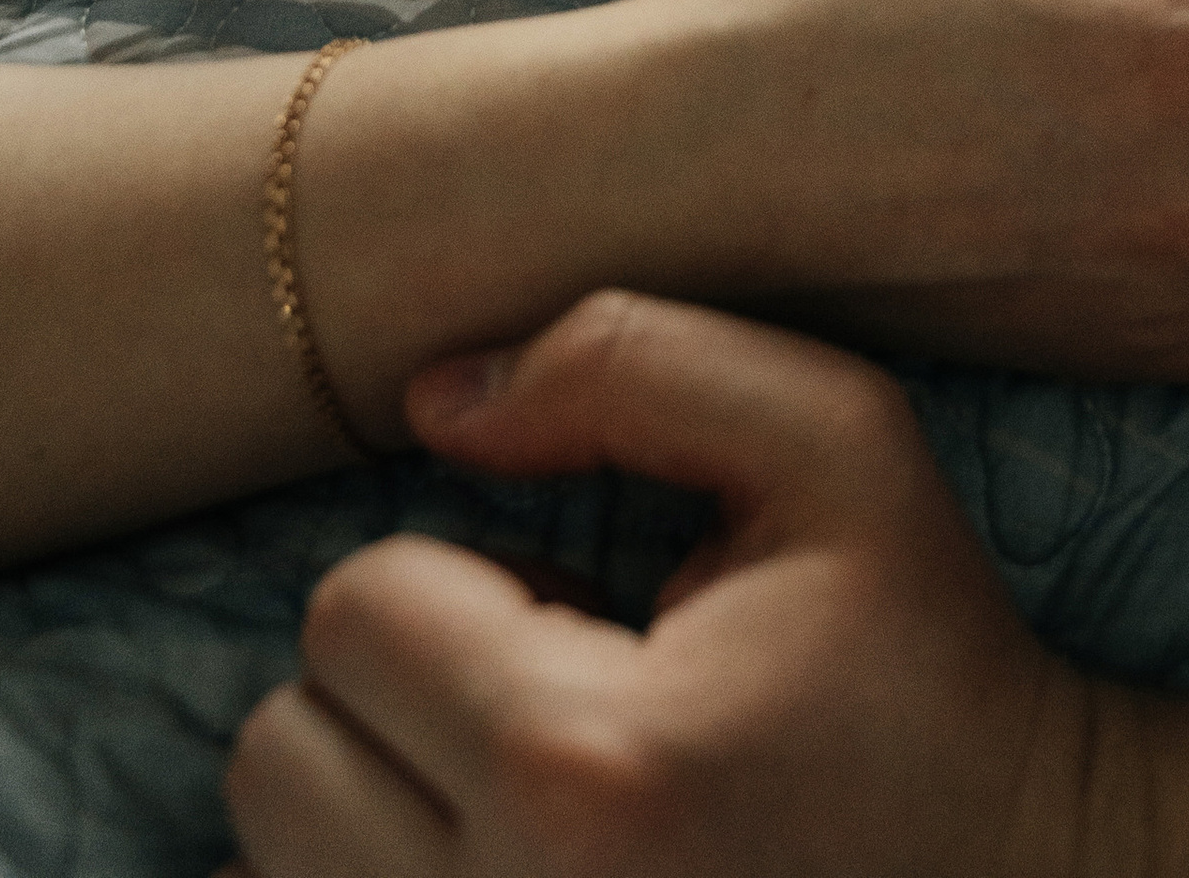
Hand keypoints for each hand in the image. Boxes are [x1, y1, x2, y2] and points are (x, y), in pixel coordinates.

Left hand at [222, 296, 1102, 877]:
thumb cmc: (923, 662)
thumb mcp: (836, 444)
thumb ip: (628, 361)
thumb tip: (429, 402)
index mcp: (581, 767)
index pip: (352, 611)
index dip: (463, 583)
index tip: (589, 620)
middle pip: (277, 754)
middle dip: (396, 701)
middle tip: (553, 712)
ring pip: (266, 873)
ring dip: (372, 815)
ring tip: (536, 806)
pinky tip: (498, 868)